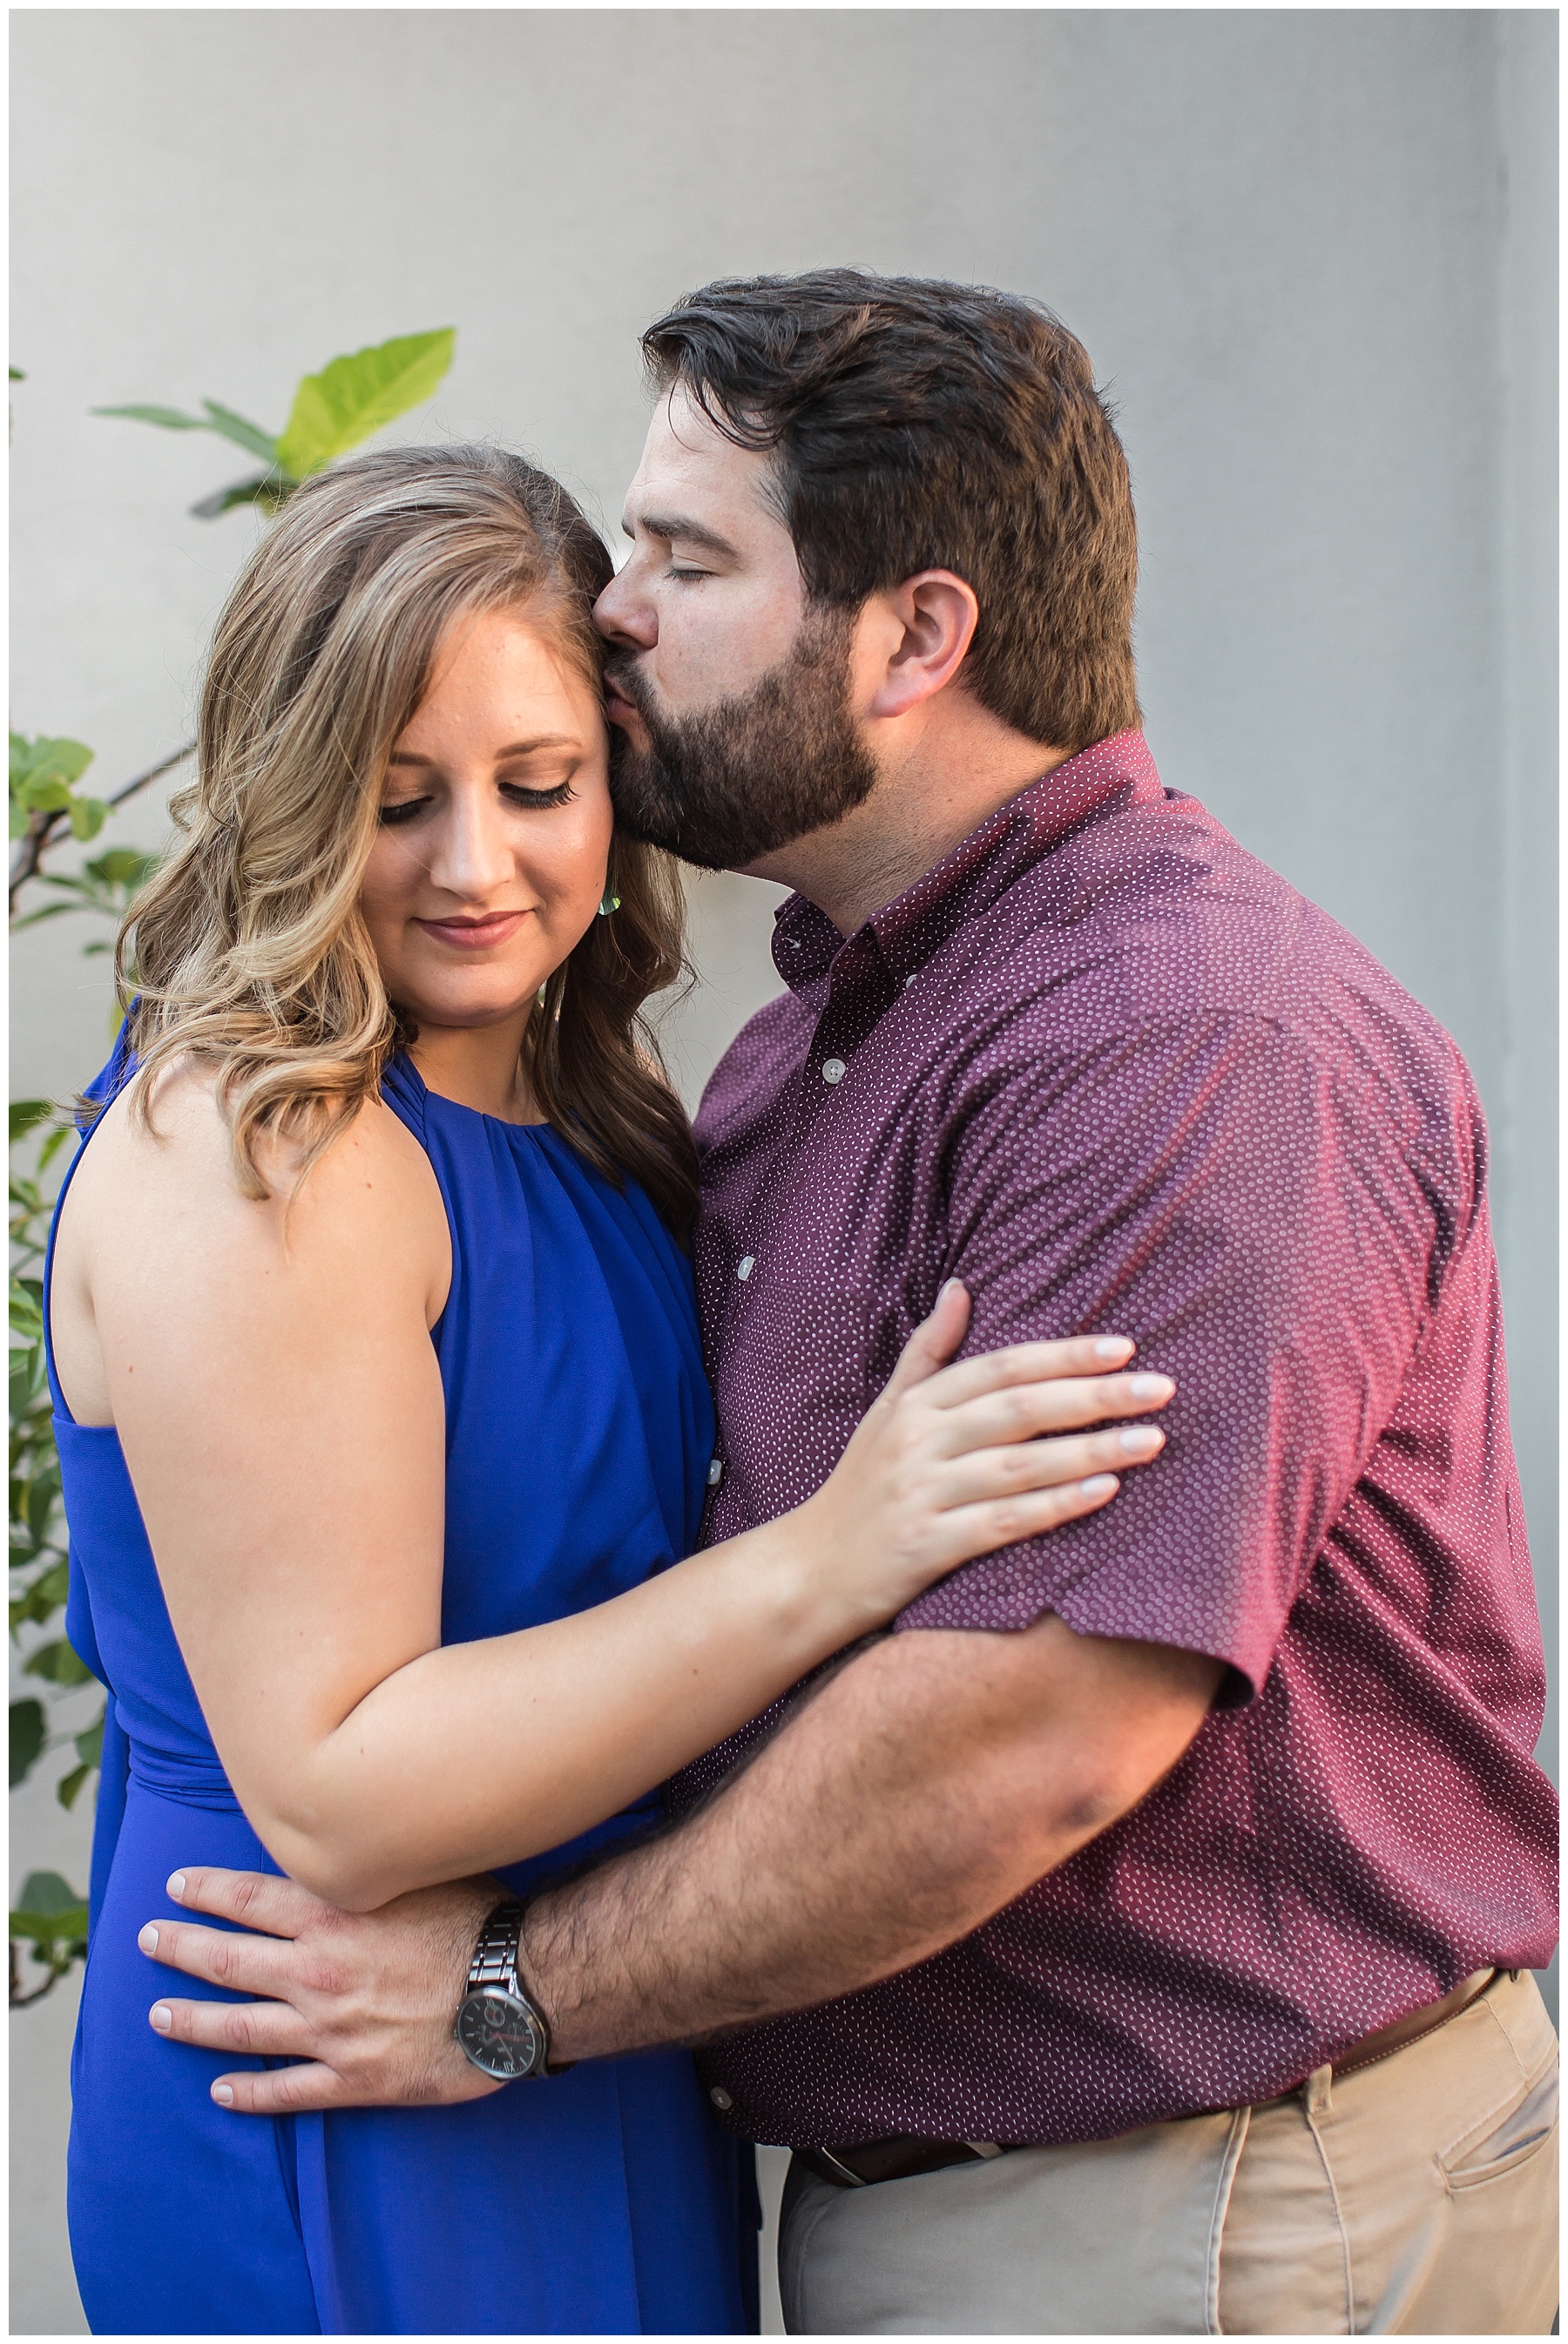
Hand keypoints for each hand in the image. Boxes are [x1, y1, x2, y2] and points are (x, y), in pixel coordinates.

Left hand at [138, 1866, 500, 2113]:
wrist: (518, 1991)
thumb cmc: (481, 1921)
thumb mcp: (422, 1872)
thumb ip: (374, 1864)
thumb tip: (349, 1839)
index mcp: (334, 1916)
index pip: (250, 1899)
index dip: (207, 1892)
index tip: (176, 1887)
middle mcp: (319, 1972)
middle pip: (229, 1960)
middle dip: (181, 1948)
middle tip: (148, 1941)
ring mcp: (332, 2030)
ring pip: (242, 2027)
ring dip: (194, 2022)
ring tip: (159, 2017)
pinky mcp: (355, 2079)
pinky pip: (288, 2091)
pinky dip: (250, 2093)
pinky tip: (222, 2092)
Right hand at [799, 1282, 1173, 1626]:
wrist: (812, 1570)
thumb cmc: (861, 1486)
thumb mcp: (886, 1411)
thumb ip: (927, 1352)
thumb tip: (960, 1287)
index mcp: (916, 1405)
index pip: (1001, 1367)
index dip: (1063, 1356)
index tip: (1123, 1348)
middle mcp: (919, 1442)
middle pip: (1020, 1409)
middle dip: (1096, 1396)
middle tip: (1161, 1388)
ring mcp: (924, 1494)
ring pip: (1021, 1465)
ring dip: (1092, 1450)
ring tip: (1152, 1440)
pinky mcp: (929, 1546)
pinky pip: (1004, 1522)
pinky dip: (1057, 1506)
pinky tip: (1105, 1493)